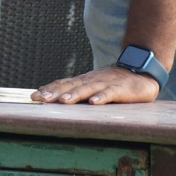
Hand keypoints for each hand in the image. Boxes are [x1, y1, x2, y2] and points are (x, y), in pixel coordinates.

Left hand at [31, 65, 162, 105]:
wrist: (141, 72)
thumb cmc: (114, 83)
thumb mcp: (94, 87)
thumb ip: (78, 92)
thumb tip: (57, 100)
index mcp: (84, 81)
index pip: (63, 84)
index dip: (49, 90)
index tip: (34, 97)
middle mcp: (92, 80)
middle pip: (71, 85)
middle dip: (55, 92)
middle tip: (41, 99)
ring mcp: (105, 83)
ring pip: (88, 89)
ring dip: (75, 94)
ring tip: (63, 101)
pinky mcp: (120, 89)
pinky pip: (110, 93)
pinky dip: (102, 97)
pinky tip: (94, 103)